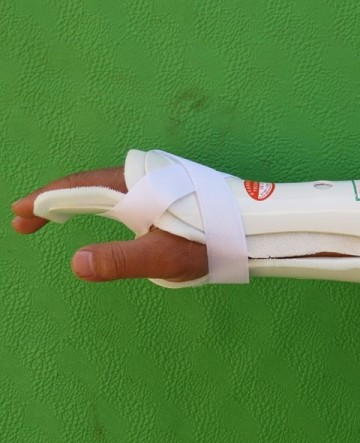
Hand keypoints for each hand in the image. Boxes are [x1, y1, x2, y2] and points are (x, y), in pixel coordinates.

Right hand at [11, 168, 207, 282]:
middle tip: (25, 220)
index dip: (44, 202)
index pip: (77, 191)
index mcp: (133, 189)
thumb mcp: (164, 256)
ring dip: (75, 198)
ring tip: (55, 215)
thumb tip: (75, 264)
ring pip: (104, 185)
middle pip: (86, 184)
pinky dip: (99, 198)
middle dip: (53, 200)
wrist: (253, 226)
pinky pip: (122, 189)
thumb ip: (120, 260)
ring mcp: (155, 181)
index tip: (17, 215)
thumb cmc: (209, 241)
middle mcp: (140, 178)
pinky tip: (102, 210)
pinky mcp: (167, 188)